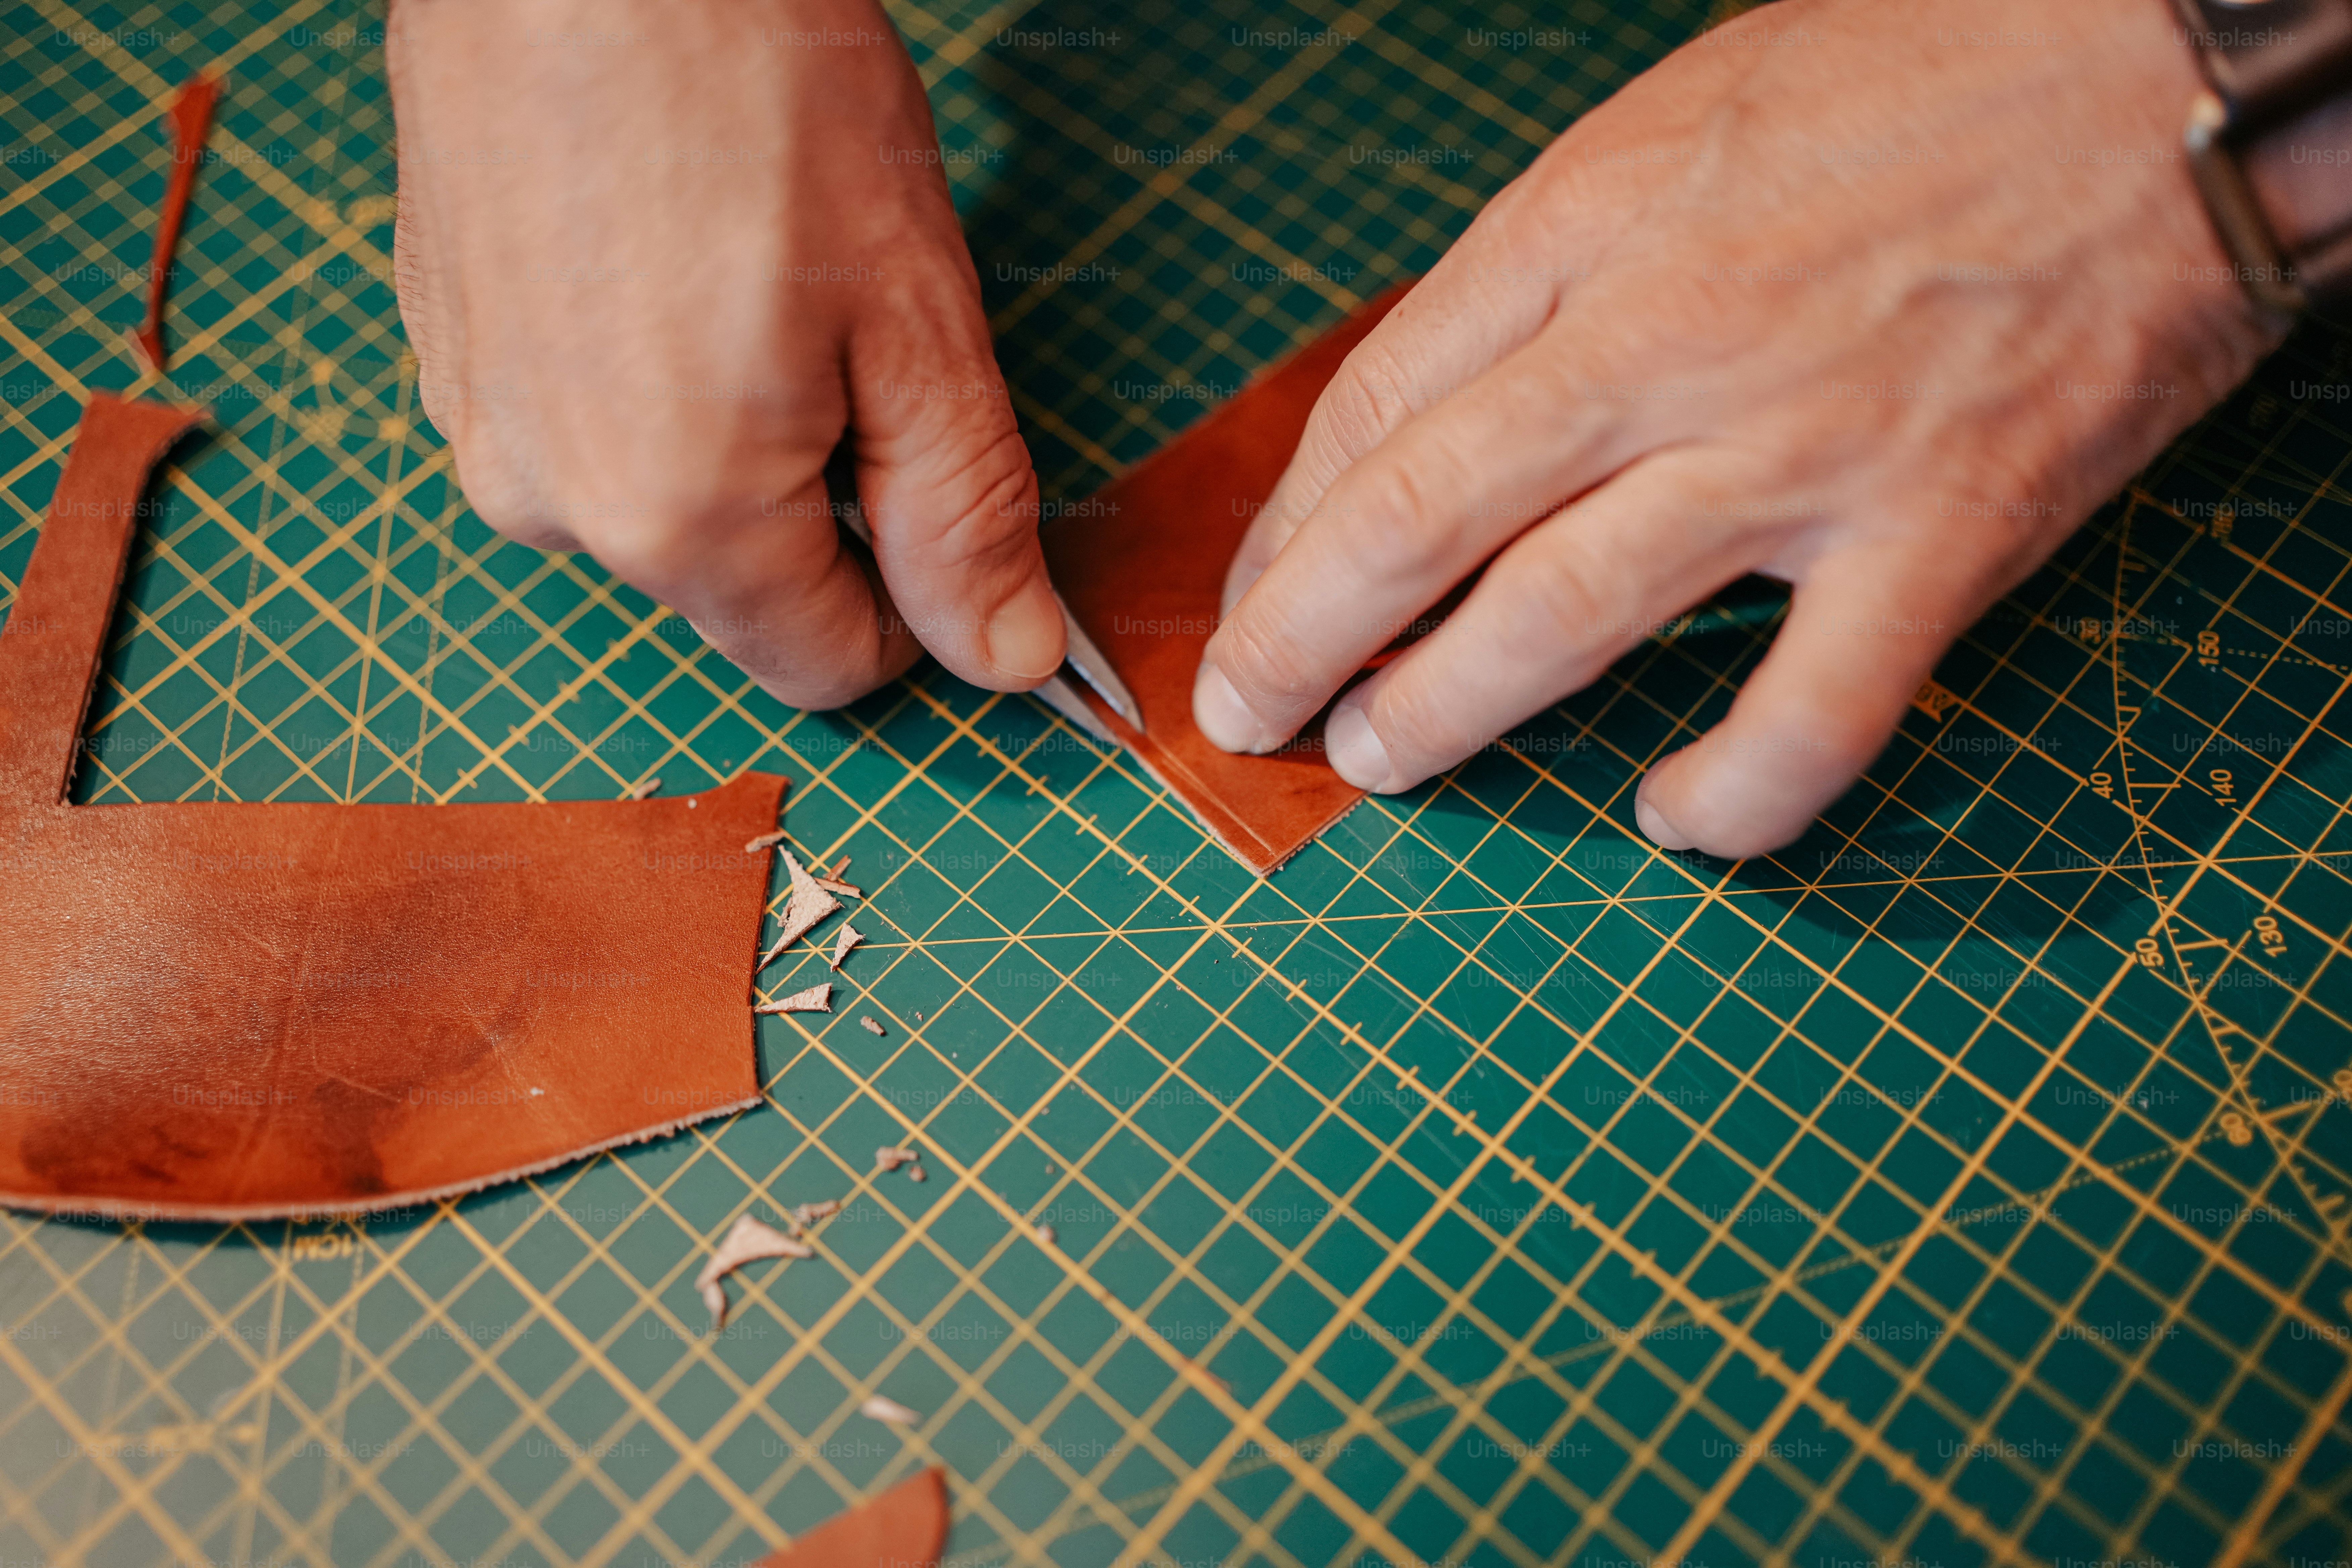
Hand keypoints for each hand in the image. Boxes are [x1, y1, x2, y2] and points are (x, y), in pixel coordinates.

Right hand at [386, 0, 1061, 708]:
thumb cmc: (759, 93)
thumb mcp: (917, 322)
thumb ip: (962, 515)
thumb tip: (1007, 656)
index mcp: (677, 520)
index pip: (825, 667)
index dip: (910, 603)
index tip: (935, 489)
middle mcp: (550, 504)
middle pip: (740, 585)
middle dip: (819, 498)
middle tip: (845, 328)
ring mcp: (478, 423)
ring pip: (657, 502)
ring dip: (728, 431)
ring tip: (746, 271)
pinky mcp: (446, 348)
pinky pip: (579, 421)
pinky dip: (641, 371)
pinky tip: (664, 250)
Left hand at [1192, 0, 2282, 857]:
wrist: (2164, 69)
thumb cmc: (1918, 78)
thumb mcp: (1676, 124)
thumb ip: (1555, 268)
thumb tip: (1446, 403)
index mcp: (1591, 225)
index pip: (1378, 409)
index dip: (1291, 529)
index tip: (1259, 597)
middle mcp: (1669, 340)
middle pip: (1418, 520)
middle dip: (1298, 639)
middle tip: (1247, 713)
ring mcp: (1801, 444)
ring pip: (1558, 618)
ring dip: (1440, 714)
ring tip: (1376, 762)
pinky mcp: (1939, 531)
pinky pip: (1807, 714)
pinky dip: (1729, 793)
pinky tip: (1669, 819)